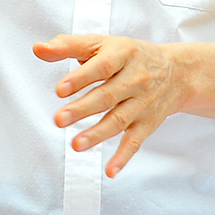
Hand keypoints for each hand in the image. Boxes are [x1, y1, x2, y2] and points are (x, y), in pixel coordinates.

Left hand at [32, 34, 188, 177]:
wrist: (176, 72)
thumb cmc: (129, 55)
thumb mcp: (101, 44)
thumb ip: (68, 46)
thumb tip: (38, 49)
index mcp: (122, 54)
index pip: (102, 67)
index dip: (80, 78)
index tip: (59, 89)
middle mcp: (135, 79)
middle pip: (108, 96)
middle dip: (83, 109)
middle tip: (59, 119)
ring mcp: (142, 103)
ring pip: (119, 120)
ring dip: (97, 134)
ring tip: (76, 144)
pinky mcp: (148, 123)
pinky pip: (135, 141)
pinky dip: (123, 156)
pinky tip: (110, 170)